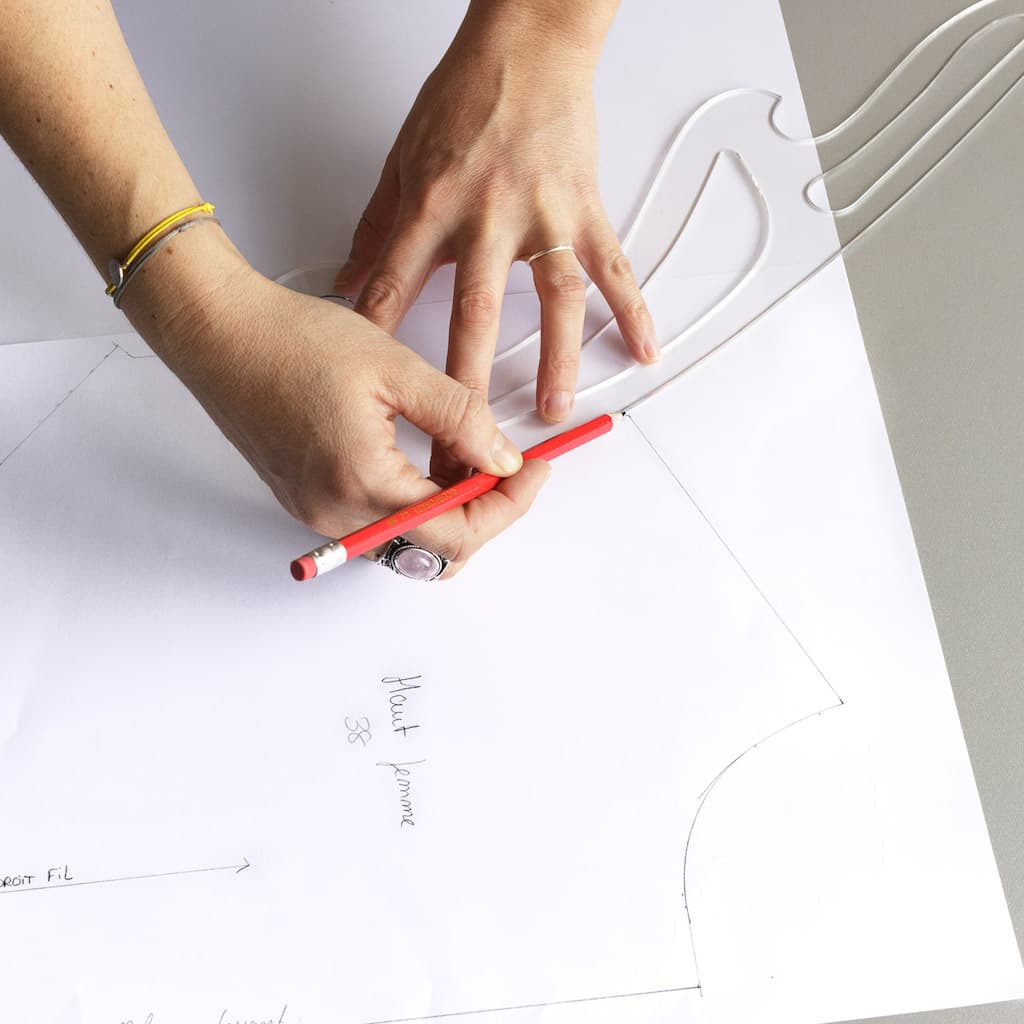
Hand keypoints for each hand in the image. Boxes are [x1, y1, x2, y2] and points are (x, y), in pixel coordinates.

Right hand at [122, 227, 549, 576]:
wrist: (218, 331)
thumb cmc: (293, 339)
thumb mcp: (396, 368)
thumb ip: (460, 419)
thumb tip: (504, 462)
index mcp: (362, 484)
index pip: (459, 531)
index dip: (510, 505)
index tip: (538, 469)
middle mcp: (337, 515)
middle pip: (435, 550)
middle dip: (485, 513)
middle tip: (510, 467)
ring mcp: (318, 513)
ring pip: (408, 540)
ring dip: (450, 509)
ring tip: (470, 455)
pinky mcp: (308, 500)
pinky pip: (377, 521)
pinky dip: (415, 501)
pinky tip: (428, 458)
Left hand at [335, 6, 657, 481]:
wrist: (525, 47)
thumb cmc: (464, 97)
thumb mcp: (402, 160)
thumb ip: (378, 229)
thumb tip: (348, 282)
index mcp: (433, 206)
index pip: (396, 286)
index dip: (382, 343)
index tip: (377, 395)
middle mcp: (488, 217)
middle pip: (473, 312)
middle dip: (467, 381)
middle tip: (464, 435)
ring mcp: (543, 216)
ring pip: (553, 299)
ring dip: (556, 359)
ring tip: (551, 410)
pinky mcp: (585, 210)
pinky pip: (613, 267)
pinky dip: (633, 309)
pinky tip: (643, 348)